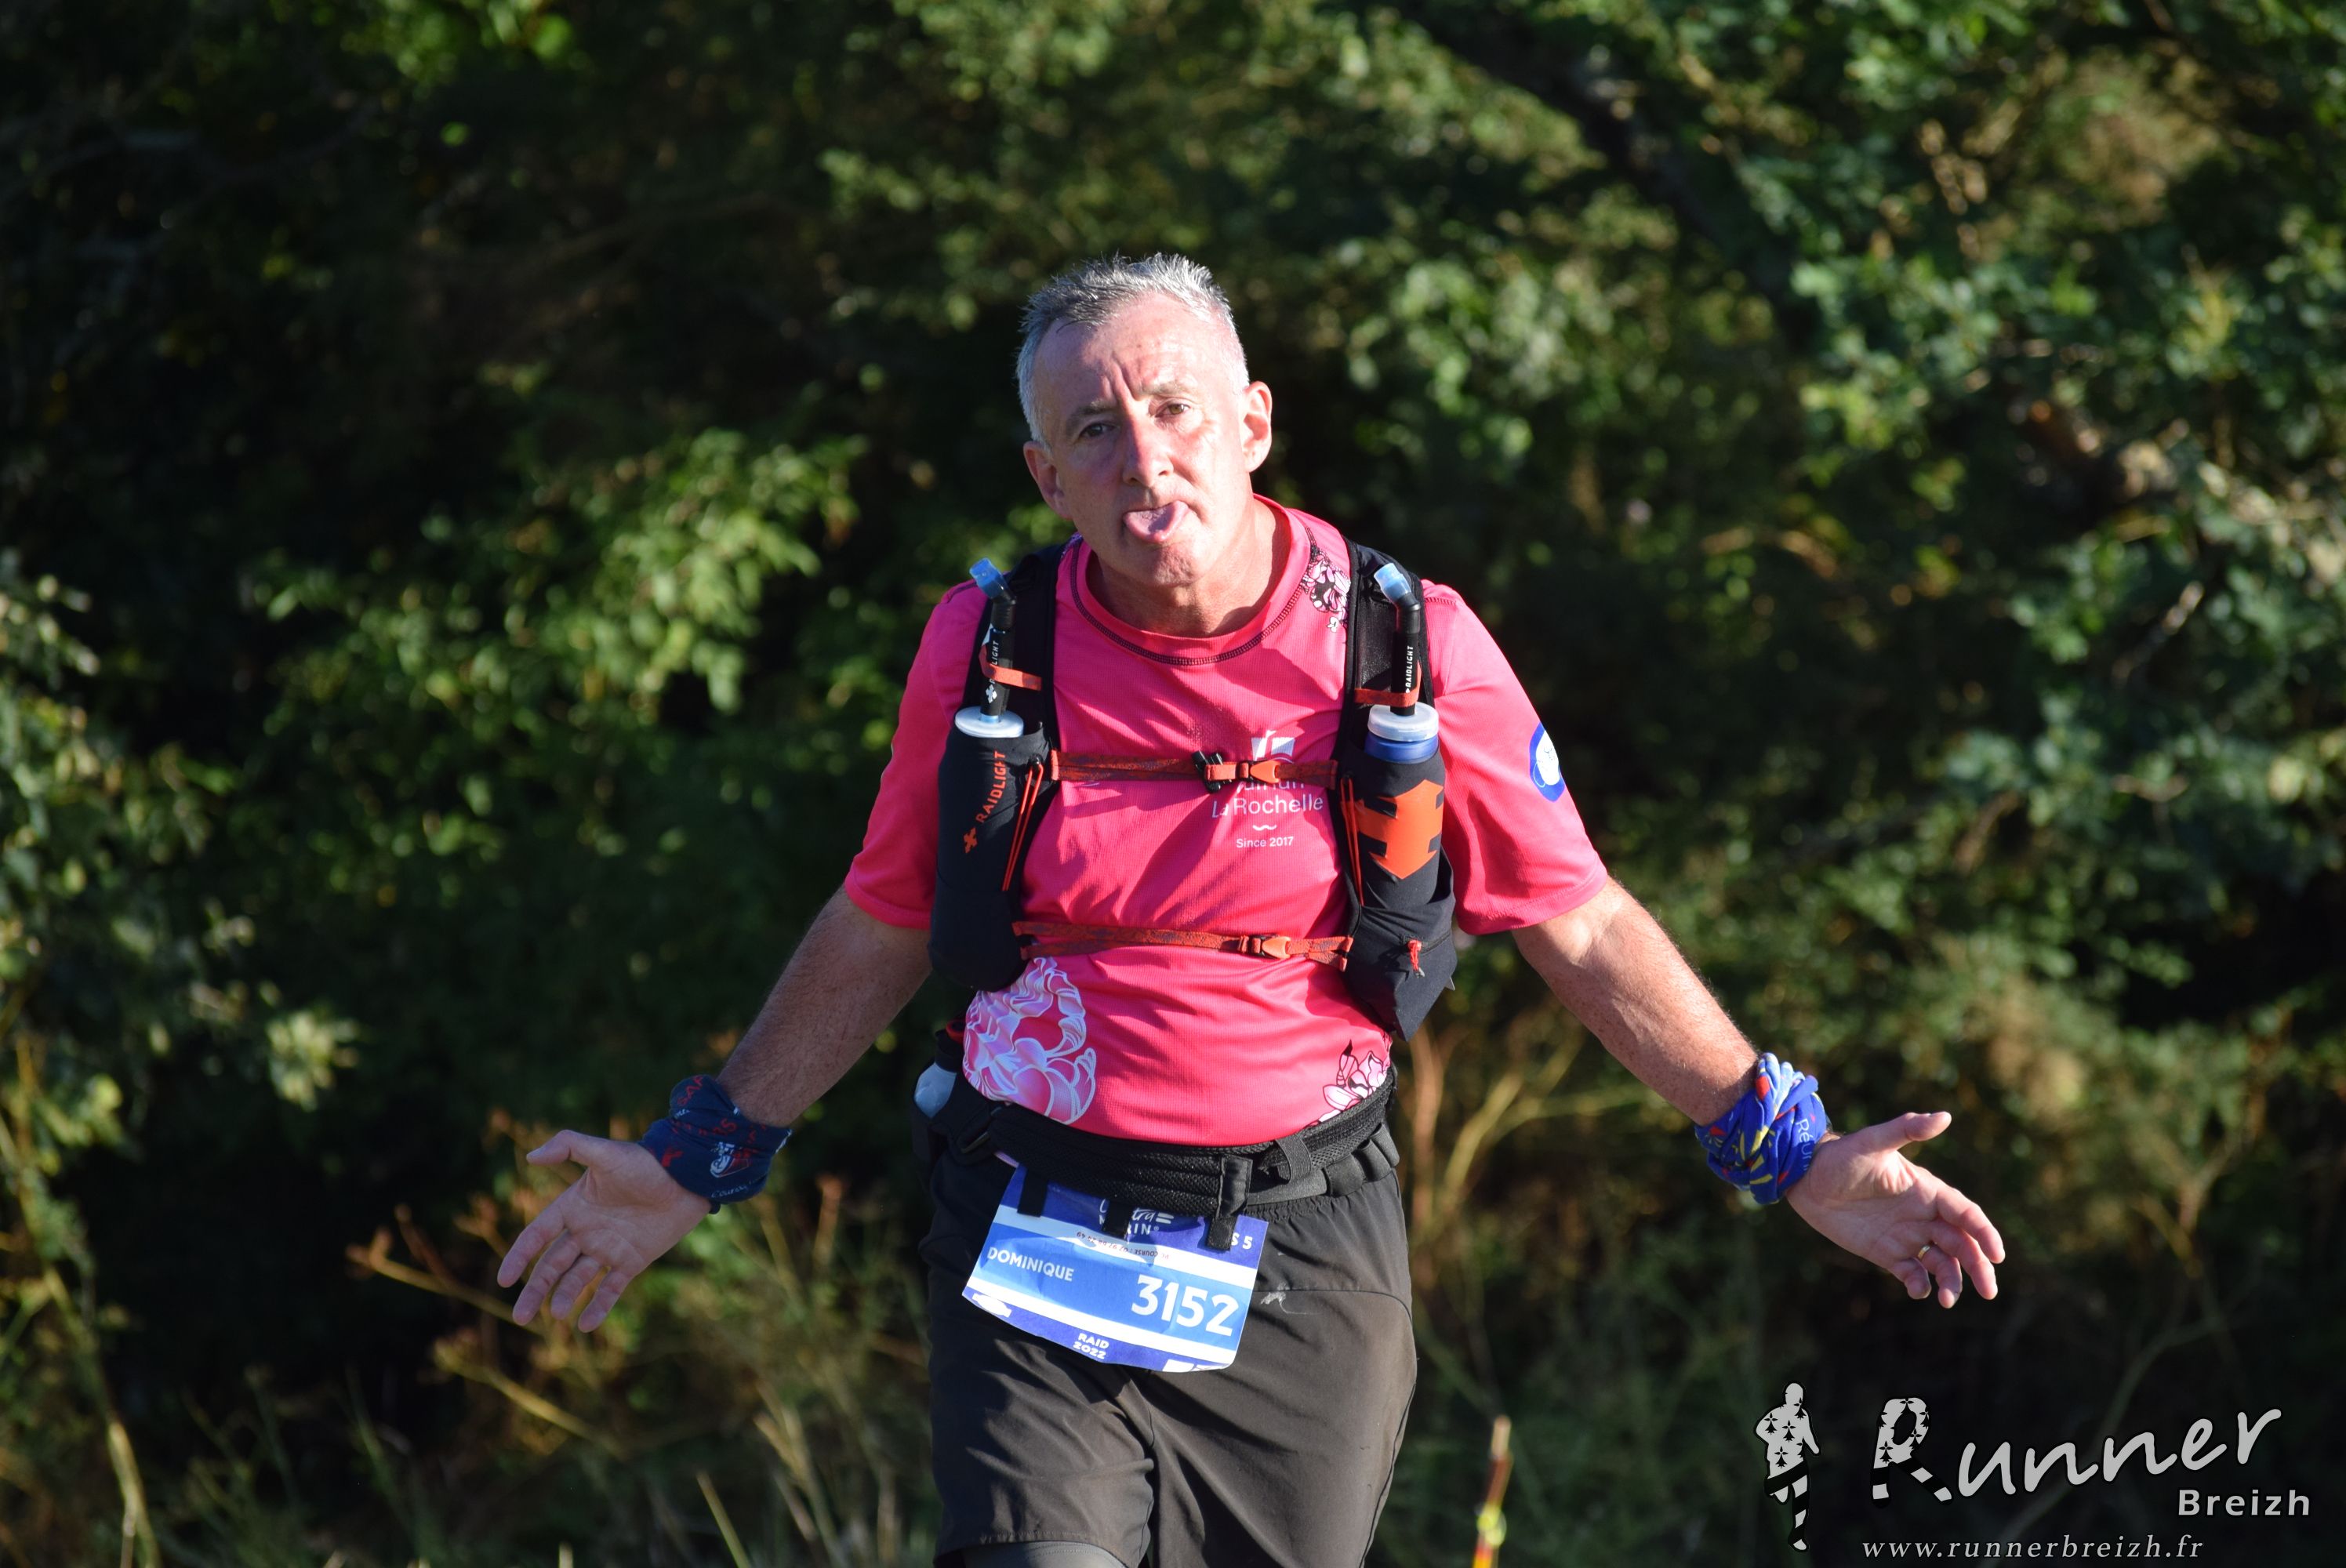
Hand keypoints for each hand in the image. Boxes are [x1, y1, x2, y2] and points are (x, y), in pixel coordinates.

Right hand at [496, 1131, 709, 1330]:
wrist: (686, 1178)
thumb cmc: (645, 1163)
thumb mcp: (606, 1152)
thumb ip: (569, 1147)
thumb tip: (531, 1156)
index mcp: (573, 1208)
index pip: (537, 1237)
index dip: (519, 1257)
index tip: (504, 1280)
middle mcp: (585, 1231)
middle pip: (551, 1266)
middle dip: (535, 1290)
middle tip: (520, 1317)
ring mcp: (608, 1248)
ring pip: (577, 1279)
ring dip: (565, 1297)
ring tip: (557, 1315)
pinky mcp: (631, 1261)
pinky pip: (611, 1289)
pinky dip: (598, 1307)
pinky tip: (585, 1325)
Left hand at [1785, 1111, 2004, 1308]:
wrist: (1805, 1178)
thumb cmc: (1841, 1156)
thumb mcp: (1872, 1142)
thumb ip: (1906, 1129)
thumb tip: (1944, 1116)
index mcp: (1928, 1191)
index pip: (1966, 1214)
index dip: (1985, 1233)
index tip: (1997, 1254)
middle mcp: (1924, 1216)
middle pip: (1962, 1244)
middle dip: (1978, 1266)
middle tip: (1989, 1291)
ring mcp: (1907, 1236)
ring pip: (1942, 1263)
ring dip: (1951, 1281)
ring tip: (1947, 1300)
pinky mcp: (1887, 1254)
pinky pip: (1912, 1274)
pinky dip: (1920, 1285)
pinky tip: (1919, 1290)